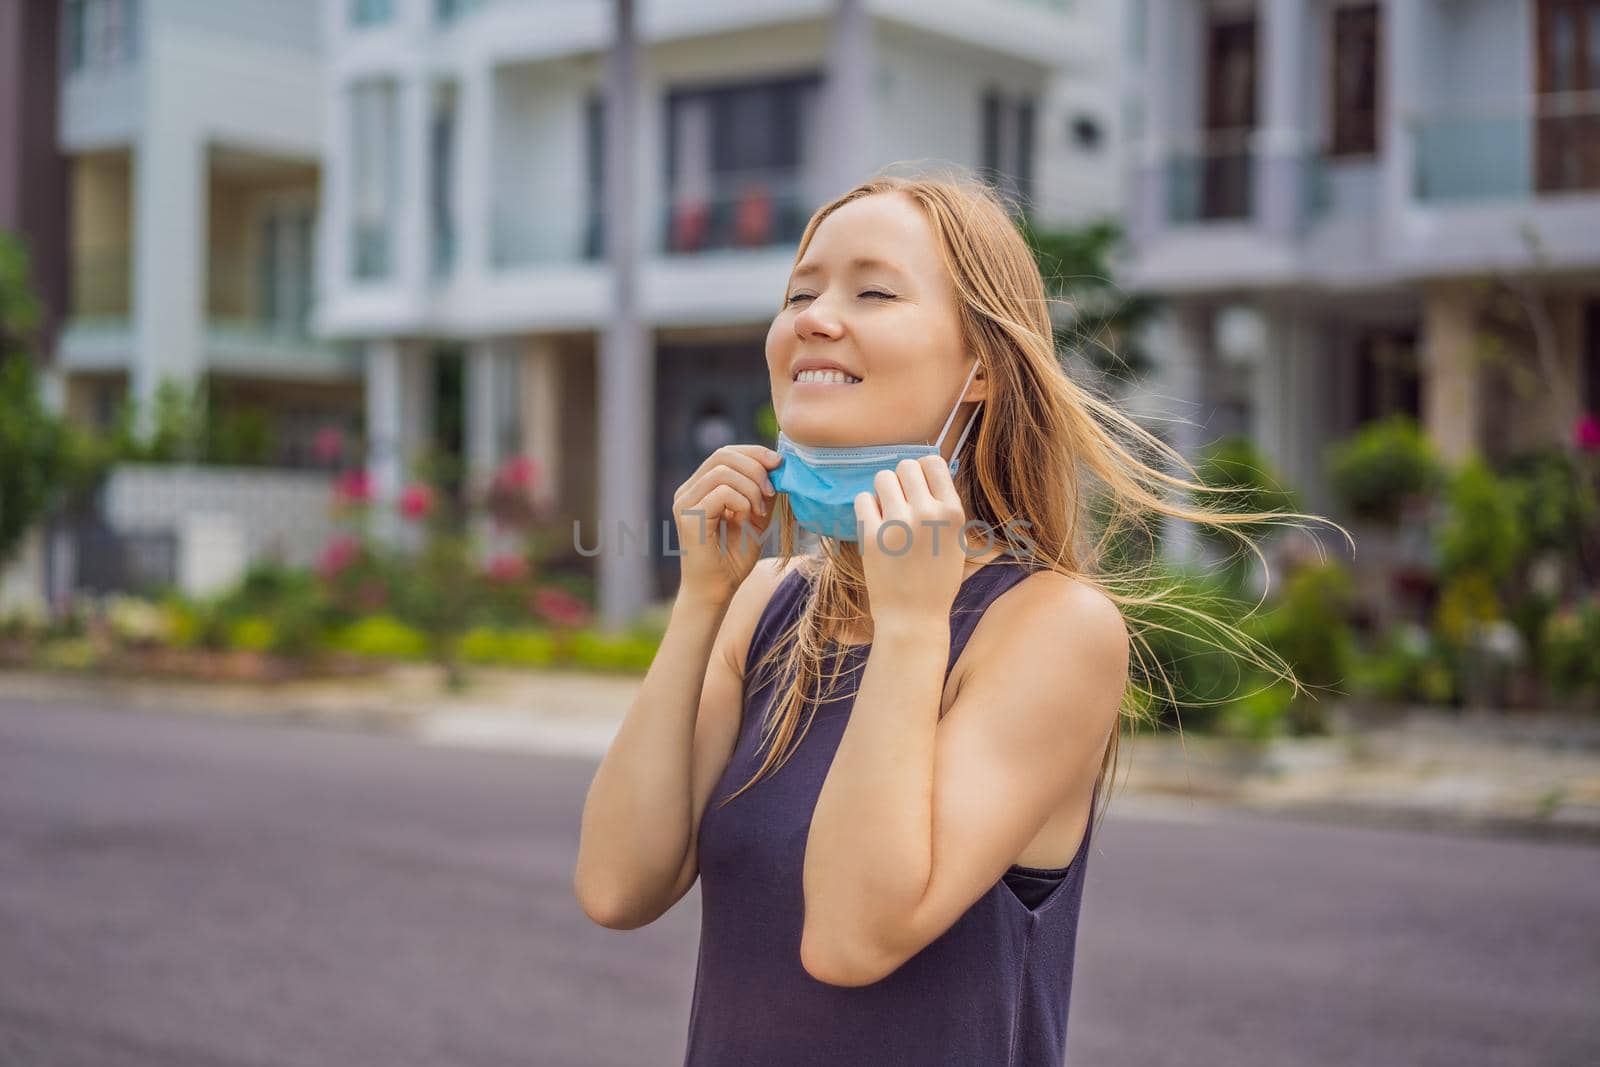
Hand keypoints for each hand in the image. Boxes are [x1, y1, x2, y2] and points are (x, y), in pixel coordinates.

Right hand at [673, 444, 780, 604]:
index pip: (725, 453)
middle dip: (755, 467)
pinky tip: (745, 520)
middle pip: (722, 455)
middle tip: (771, 491)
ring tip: (759, 512)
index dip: (753, 452)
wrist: (717, 591)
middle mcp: (687, 491)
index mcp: (699, 487)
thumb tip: (776, 464)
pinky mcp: (688, 517)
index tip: (779, 464)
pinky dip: (742, 502)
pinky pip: (722, 492)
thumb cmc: (734, 558)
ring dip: (750, 488)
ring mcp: (684, 503)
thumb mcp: (756, 517)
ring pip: (723, 471)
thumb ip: (762, 491)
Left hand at [853, 455, 969, 627]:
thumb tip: (925, 469)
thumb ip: (945, 506)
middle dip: (901, 480)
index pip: (933, 462)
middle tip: (900, 503)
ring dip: (883, 492)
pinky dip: (867, 508)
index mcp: (953, 513)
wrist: (913, 617)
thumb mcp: (956, 540)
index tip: (918, 487)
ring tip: (888, 513)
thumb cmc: (936, 579)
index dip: (922, 471)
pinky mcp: (872, 537)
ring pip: (882, 478)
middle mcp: (928, 514)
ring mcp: (899, 524)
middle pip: (905, 466)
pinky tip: (875, 525)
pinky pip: (863, 499)